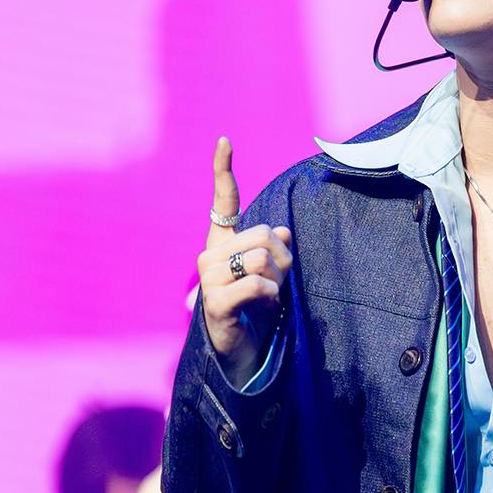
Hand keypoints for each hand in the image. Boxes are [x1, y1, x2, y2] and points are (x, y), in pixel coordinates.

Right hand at [198, 137, 291, 385]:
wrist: (239, 352)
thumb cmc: (255, 310)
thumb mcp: (270, 275)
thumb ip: (274, 250)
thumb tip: (284, 232)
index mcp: (222, 245)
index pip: (224, 203)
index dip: (223, 170)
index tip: (224, 141)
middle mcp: (209, 257)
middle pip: (262, 236)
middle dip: (283, 260)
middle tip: (277, 282)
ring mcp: (209, 280)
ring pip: (261, 260)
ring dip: (278, 280)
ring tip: (269, 297)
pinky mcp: (215, 303)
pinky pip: (257, 284)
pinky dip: (271, 295)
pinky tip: (265, 306)